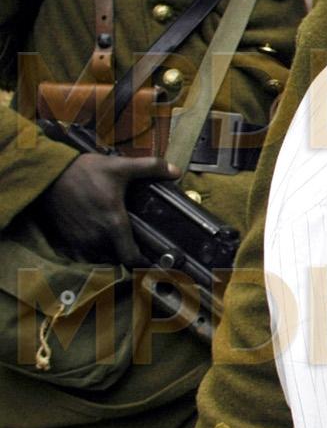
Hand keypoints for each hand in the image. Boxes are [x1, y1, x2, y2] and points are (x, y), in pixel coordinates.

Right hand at [31, 152, 176, 264]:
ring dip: (110, 255)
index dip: (143, 261)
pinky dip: (92, 253)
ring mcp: (80, 241)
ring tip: (118, 244)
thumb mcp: (120, 166)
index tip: (150, 258)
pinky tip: (99, 241)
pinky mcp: (67, 240)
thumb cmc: (85, 171)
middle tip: (136, 247)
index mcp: (114, 224)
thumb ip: (151, 167)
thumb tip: (176, 171)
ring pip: (100, 258)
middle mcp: (97, 238)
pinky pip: (83, 255)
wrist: (49, 175)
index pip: (131, 258)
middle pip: (117, 259)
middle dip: (127, 256)